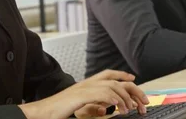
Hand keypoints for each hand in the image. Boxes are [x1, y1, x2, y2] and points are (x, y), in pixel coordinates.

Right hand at [18, 70, 148, 118]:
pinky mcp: (80, 96)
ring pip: (111, 87)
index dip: (122, 75)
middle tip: (143, 101)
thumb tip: (105, 110)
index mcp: (87, 85)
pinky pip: (99, 93)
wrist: (42, 111)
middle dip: (132, 89)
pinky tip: (118, 106)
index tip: (134, 79)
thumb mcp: (80, 108)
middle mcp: (87, 83)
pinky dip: (111, 98)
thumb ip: (93, 107)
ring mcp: (83, 88)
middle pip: (115, 80)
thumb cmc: (58, 110)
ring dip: (124, 98)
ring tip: (130, 109)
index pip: (108, 74)